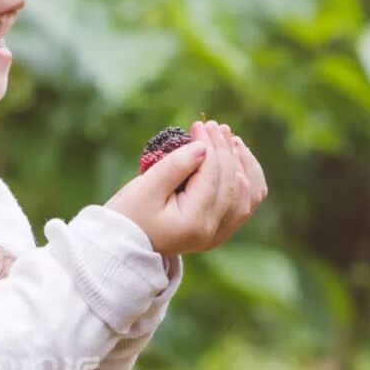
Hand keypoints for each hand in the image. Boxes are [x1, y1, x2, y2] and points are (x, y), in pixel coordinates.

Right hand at [104, 120, 266, 255]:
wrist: (122, 245)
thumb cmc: (128, 215)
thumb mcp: (145, 188)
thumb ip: (174, 167)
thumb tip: (202, 147)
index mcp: (194, 221)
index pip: (211, 175)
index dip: (209, 146)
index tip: (199, 124)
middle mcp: (211, 231)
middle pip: (230, 183)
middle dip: (224, 150)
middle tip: (214, 126)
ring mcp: (217, 234)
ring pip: (246, 197)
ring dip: (243, 166)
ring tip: (233, 140)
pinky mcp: (217, 232)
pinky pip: (242, 208)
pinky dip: (247, 185)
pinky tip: (241, 164)